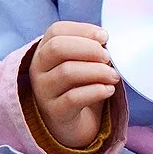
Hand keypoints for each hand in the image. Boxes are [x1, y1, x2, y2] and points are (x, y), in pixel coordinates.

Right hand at [29, 21, 119, 150]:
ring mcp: (44, 91)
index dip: (83, 30)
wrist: (69, 123)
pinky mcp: (55, 111)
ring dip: (97, 71)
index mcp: (44, 50)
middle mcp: (38, 68)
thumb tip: (106, 41)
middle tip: (108, 57)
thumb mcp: (78, 63)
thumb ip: (89, 49)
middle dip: (89, 48)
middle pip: (58, 48)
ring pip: (68, 72)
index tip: (105, 37)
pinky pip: (74, 98)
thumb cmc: (77, 85)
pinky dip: (96, 91)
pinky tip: (108, 90)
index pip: (56, 31)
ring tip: (114, 75)